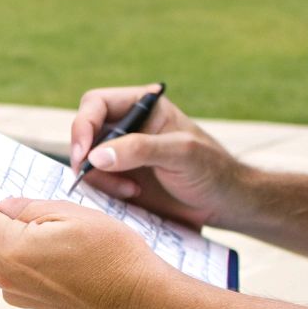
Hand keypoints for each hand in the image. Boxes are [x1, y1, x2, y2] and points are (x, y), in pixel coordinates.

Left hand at [0, 191, 181, 308]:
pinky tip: (70, 254)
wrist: (143, 299)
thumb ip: (28, 207)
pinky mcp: (35, 304)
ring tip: (67, 233)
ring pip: (14, 251)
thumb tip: (2, 205)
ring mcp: (19, 294)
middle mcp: (6, 275)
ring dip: (30, 238)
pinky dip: (39, 257)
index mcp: (10, 248)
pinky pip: (27, 270)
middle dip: (13, 216)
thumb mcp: (70, 214)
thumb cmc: (112, 253)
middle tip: (42, 204)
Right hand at [69, 84, 249, 228]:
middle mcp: (127, 126)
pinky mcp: (120, 179)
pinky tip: (129, 195)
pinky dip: (103, 190)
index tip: (83, 154)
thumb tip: (95, 156)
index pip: (96, 104)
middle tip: (94, 176)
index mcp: (143, 106)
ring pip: (86, 160)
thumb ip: (140, 149)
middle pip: (85, 132)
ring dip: (98, 178)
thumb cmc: (212, 171)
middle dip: (86, 155)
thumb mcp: (181, 153)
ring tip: (129, 190)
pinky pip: (95, 181)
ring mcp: (121, 154)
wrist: (225, 205)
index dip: (83, 125)